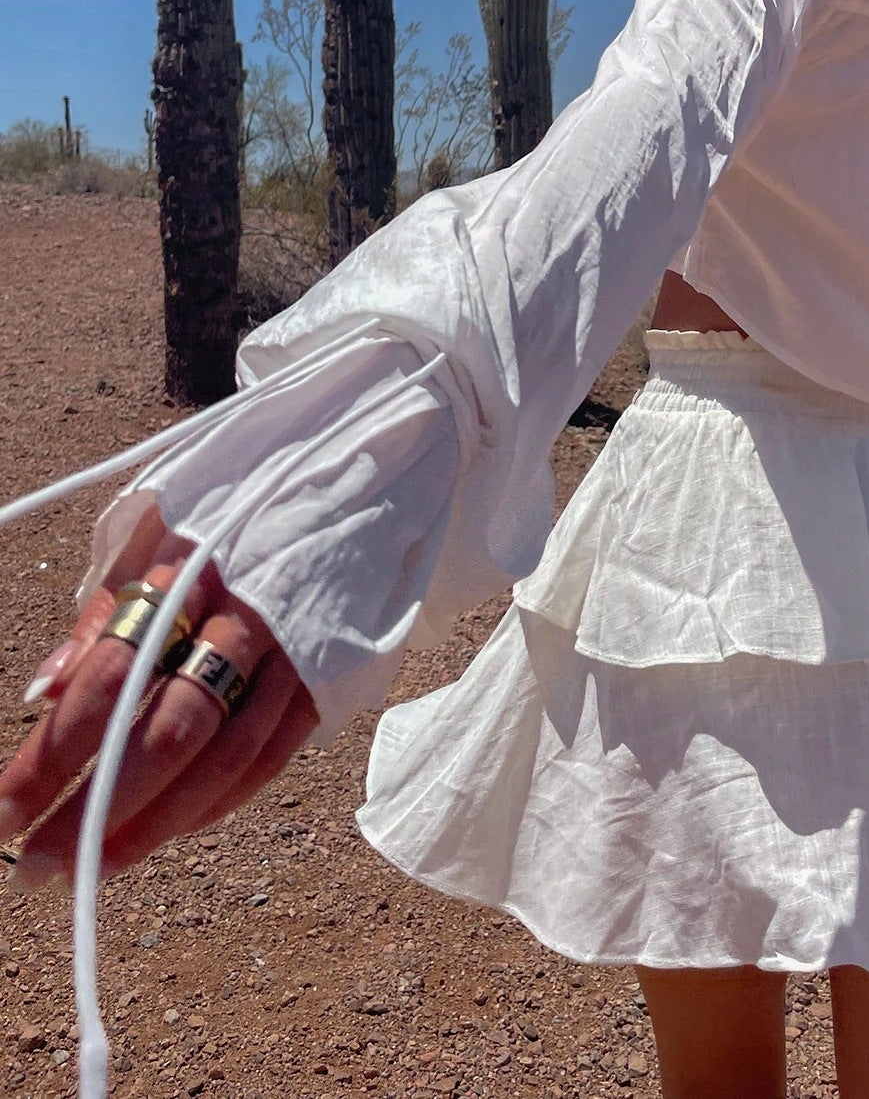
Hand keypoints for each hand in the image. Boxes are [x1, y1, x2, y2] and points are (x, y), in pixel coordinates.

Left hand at [0, 505, 317, 888]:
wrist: (353, 481)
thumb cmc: (234, 515)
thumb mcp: (157, 532)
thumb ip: (102, 613)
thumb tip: (41, 695)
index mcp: (192, 570)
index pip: (111, 677)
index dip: (53, 753)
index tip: (3, 811)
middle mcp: (248, 615)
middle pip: (170, 731)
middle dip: (97, 808)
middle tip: (35, 865)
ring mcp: (298, 650)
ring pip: (226, 757)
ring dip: (155, 825)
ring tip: (94, 867)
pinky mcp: (332, 675)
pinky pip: (273, 757)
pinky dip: (220, 801)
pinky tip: (172, 829)